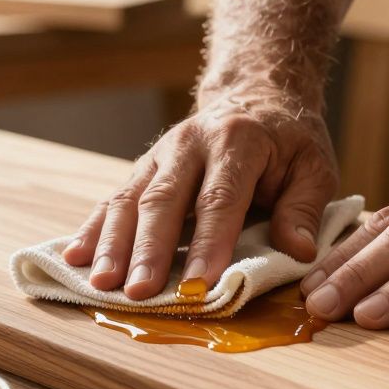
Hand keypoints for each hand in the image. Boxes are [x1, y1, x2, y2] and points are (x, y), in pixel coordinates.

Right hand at [64, 87, 337, 298]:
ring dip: (112, 245)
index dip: (210, 242)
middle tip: (139, 292)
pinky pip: (111, 200)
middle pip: (164, 200)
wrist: (254, 96)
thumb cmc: (288, 142)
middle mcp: (190, 144)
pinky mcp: (141, 169)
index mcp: (238, 142)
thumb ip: (305, 209)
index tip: (201, 284)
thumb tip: (298, 252)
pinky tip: (73, 258)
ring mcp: (159, 156)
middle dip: (149, 250)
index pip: (221, 198)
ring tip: (101, 283)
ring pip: (128, 200)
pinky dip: (91, 230)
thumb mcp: (315, 167)